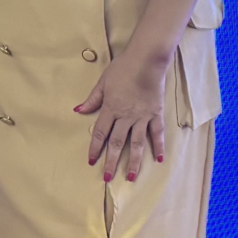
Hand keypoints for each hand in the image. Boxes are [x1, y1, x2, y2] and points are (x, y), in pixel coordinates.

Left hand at [74, 51, 167, 182]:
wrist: (146, 60)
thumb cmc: (123, 67)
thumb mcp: (103, 81)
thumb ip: (93, 99)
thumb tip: (79, 110)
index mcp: (111, 108)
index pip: (101, 133)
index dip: (95, 148)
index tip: (91, 161)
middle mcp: (126, 116)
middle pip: (117, 143)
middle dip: (111, 161)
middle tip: (107, 178)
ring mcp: (142, 117)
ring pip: (137, 143)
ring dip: (134, 161)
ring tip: (131, 177)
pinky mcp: (156, 114)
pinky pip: (157, 133)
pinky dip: (158, 146)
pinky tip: (159, 159)